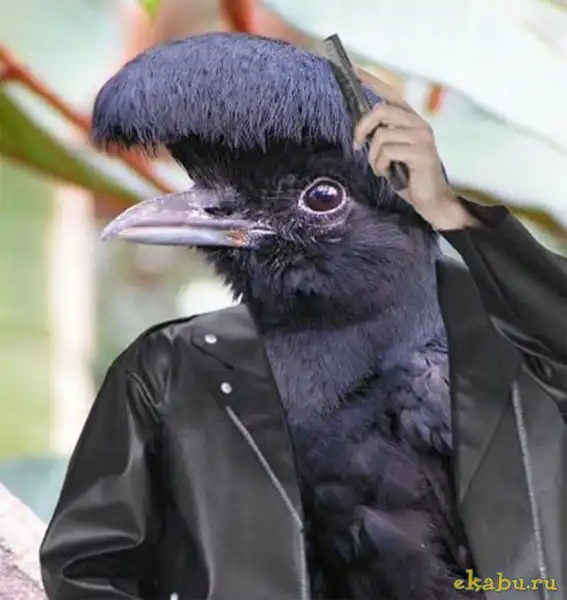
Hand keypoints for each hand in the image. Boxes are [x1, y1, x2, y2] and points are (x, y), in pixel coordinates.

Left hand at [353, 67, 477, 230]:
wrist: (431, 199)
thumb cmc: (409, 176)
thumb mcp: (392, 152)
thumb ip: (382, 136)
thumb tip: (361, 127)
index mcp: (411, 120)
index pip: (390, 94)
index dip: (372, 81)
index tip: (353, 69)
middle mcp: (419, 123)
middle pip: (381, 111)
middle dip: (362, 127)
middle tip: (357, 144)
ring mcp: (422, 137)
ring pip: (382, 135)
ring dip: (374, 156)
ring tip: (381, 168)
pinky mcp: (421, 152)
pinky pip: (388, 152)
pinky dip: (380, 166)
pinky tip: (387, 173)